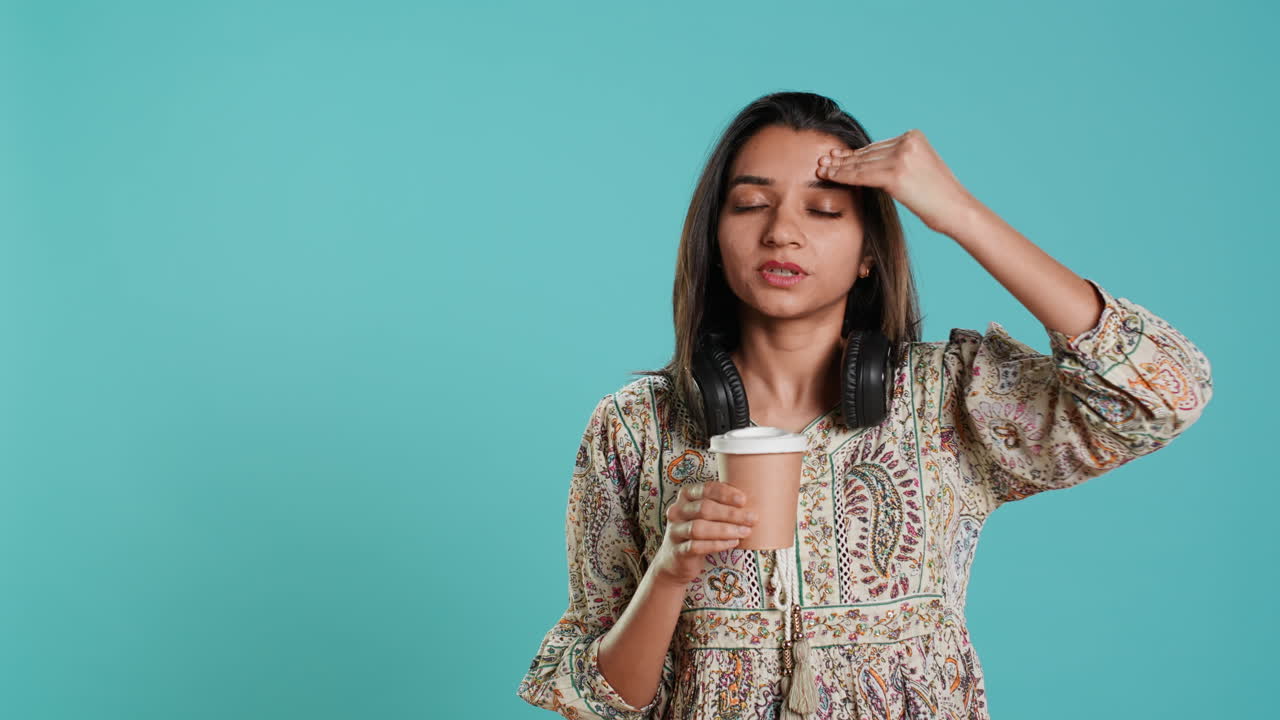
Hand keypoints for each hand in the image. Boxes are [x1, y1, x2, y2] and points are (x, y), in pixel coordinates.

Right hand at [652, 481, 756, 585]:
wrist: (676, 560)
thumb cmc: (699, 531)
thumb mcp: (706, 513)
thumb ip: (721, 503)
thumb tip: (751, 499)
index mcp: (686, 496)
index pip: (705, 489)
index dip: (725, 493)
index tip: (743, 500)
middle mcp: (677, 511)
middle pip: (704, 509)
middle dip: (731, 513)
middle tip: (752, 518)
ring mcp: (675, 531)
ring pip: (699, 528)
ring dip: (725, 530)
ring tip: (745, 532)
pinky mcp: (677, 551)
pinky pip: (696, 546)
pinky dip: (717, 544)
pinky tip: (732, 543)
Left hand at [817, 128, 977, 236]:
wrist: (957, 210)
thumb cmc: (939, 198)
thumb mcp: (920, 170)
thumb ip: (899, 162)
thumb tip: (871, 165)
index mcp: (914, 136)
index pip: (876, 147)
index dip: (854, 153)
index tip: (836, 156)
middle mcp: (907, 141)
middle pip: (867, 153)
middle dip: (844, 159)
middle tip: (823, 161)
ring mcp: (901, 156)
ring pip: (861, 163)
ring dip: (839, 167)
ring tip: (821, 169)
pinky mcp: (895, 173)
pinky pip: (861, 174)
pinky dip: (842, 176)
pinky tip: (829, 176)